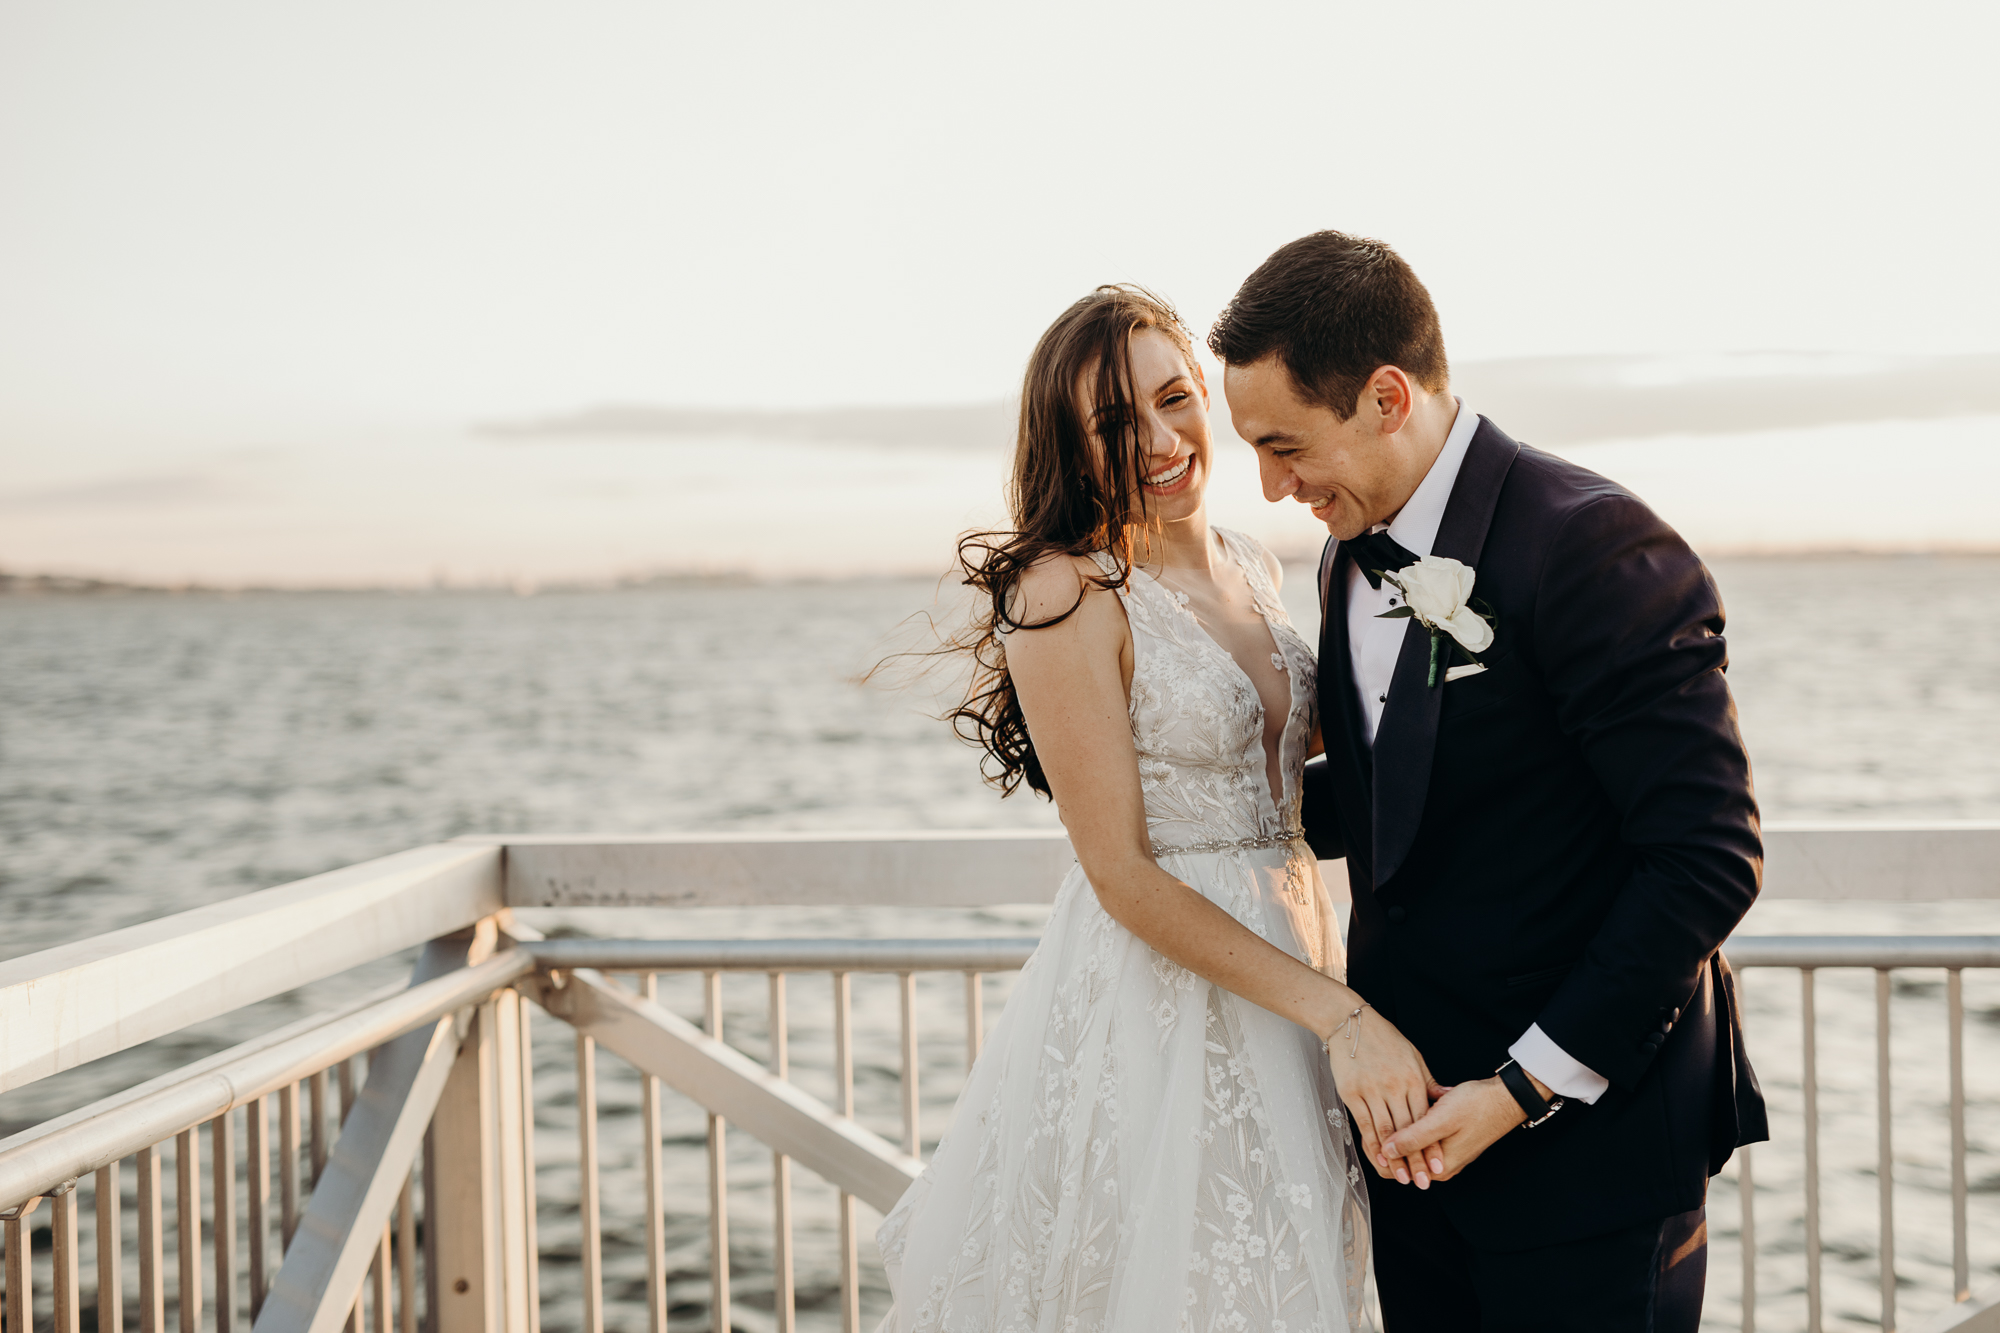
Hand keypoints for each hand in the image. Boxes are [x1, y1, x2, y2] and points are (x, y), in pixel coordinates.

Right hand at [1322, 1008, 1447, 1188]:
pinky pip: (1364, 1124)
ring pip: (1385, 1131)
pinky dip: (1372, 1144)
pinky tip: (1378, 1159)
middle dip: (1415, 1159)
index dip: (1431, 1146)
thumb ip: (1428, 1081)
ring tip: (1401, 1178)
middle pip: (1407, 1130)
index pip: (1425, 1120)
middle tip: (1421, 1182)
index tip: (1438, 1168)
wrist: (1351, 1024)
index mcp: (1413, 1078)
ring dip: (1393, 1158)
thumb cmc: (1386, 1039)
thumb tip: (1447, 1096)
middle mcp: (1394, 1086)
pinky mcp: (1352, 1093)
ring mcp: (1372, 1090)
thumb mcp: (1413, 1056)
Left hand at [1380, 1074, 1537, 1181]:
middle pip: (1400, 1162)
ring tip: (1386, 1109)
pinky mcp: (1448, 1142)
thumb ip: (1413, 1138)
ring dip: (1398, 1132)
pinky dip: (1411, 1126)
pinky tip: (1404, 1108)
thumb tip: (1386, 1151)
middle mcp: (1441, 1167)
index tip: (1367, 1129)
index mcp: (1438, 1168)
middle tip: (1373, 1117)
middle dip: (1384, 1142)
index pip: (1394, 1172)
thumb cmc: (1477, 1106)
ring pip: (1409, 1148)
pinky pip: (1421, 1139)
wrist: (1506, 1098)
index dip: (1375, 1153)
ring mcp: (1444, 1155)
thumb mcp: (1441, 1120)